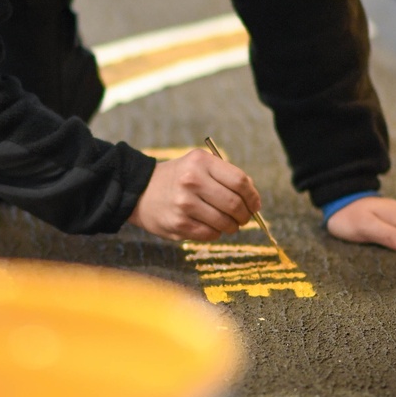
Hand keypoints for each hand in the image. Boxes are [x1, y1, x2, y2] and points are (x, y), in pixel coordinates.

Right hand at [129, 149, 261, 241]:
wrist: (140, 191)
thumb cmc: (177, 178)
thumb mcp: (198, 165)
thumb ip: (225, 177)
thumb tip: (253, 199)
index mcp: (201, 162)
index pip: (240, 181)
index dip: (253, 197)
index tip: (255, 205)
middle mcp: (192, 181)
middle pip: (235, 204)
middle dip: (245, 215)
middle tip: (244, 218)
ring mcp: (184, 204)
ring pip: (225, 222)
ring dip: (232, 227)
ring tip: (228, 224)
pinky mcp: (179, 223)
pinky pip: (210, 234)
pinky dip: (216, 233)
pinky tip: (211, 227)